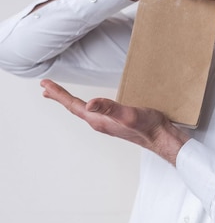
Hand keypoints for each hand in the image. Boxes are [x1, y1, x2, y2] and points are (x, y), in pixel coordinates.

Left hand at [40, 79, 188, 164]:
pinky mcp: (115, 122)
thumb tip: (89, 104)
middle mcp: (100, 123)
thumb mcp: (128, 114)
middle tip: (45, 88)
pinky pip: (93, 112)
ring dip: (70, 101)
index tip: (45, 84)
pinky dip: (84, 105)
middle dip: (59, 97)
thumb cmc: (148, 127)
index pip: (74, 105)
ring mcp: (107, 123)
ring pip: (82, 110)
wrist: (162, 138)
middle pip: (74, 108)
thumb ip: (109, 109)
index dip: (59, 94)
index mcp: (99, 120)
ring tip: (60, 95)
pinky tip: (89, 104)